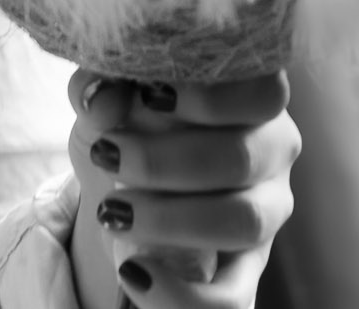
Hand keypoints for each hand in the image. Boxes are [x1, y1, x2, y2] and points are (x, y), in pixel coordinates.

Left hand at [66, 68, 298, 308]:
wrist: (122, 179)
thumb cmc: (127, 120)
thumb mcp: (106, 96)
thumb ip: (100, 85)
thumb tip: (103, 102)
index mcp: (246, 98)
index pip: (262, 91)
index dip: (211, 95)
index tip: (148, 96)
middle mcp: (272, 151)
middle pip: (242, 158)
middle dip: (163, 160)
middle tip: (106, 154)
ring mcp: (267, 210)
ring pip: (245, 222)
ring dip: (171, 220)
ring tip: (112, 211)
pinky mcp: (247, 266)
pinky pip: (234, 297)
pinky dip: (182, 294)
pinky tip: (134, 274)